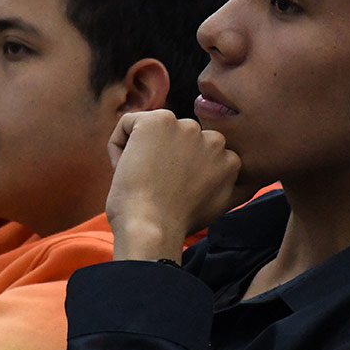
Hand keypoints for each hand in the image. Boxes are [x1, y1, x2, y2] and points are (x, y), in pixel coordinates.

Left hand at [105, 110, 240, 260]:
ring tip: (139, 179)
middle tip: (154, 186)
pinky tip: (122, 169)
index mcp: (229, 160)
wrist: (152, 228)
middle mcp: (214, 139)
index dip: (178, 173)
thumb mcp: (215, 206)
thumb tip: (231, 177)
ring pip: (155, 131)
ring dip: (143, 151)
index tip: (170, 192)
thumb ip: (225, 185)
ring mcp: (187, 127)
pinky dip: (117, 144)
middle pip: (177, 139)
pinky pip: (128, 122)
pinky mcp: (158, 120)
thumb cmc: (175, 224)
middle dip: (164, 157)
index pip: (197, 152)